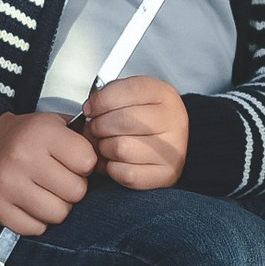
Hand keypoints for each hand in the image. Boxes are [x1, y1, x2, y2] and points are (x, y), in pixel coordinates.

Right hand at [0, 110, 97, 233]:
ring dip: (58, 207)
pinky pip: (35, 228)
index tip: (74, 161)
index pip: (87, 162)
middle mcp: (22, 157)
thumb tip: (109, 159)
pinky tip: (31, 204)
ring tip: (47, 192)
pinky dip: (38, 221)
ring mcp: (7, 184)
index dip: (85, 164)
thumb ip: (84, 138)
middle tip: (60, 179)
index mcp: (41, 133)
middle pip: (76, 192)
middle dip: (73, 188)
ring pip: (58, 214)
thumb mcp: (55, 124)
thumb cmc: (28, 138)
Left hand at [85, 76, 189, 190]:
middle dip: (99, 126)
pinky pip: (125, 174)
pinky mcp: (166, 175)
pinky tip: (117, 162)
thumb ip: (109, 97)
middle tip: (97, 129)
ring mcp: (174, 149)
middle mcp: (174, 120)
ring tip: (108, 145)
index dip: (101, 101)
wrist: (165, 147)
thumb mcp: (129, 98)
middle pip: (123, 120)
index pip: (128, 91)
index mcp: (164, 94)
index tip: (91, 108)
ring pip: (121, 148)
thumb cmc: (141, 122)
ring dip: (105, 149)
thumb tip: (90, 110)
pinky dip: (113, 169)